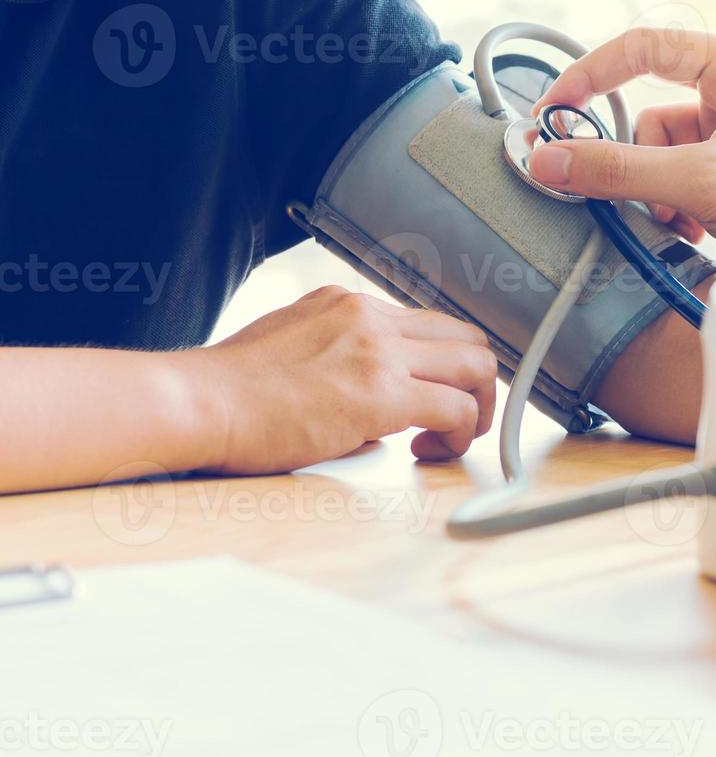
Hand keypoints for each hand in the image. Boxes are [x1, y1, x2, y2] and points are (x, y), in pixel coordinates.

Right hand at [182, 286, 496, 470]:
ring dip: (476, 408)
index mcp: (347, 304)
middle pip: (466, 338)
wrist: (197, 403)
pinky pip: (456, 408)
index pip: (428, 325)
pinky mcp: (382, 393)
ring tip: (449, 438)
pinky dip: (459, 434)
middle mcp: (370, 316)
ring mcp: (379, 350)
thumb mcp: (291, 349)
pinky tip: (428, 451)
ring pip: (476, 367)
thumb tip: (376, 418)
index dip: (444, 366)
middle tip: (457, 420)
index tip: (434, 397)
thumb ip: (339, 364)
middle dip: (475, 384)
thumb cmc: (228, 392)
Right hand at [528, 27, 715, 268]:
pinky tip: (697, 226)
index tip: (553, 113)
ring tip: (685, 219)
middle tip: (629, 191)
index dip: (591, 75)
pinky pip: (682, 171)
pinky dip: (677, 201)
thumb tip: (549, 158)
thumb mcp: (702, 183)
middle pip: (649, 108)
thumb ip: (619, 170)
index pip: (644, 47)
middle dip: (639, 160)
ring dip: (659, 190)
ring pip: (661, 148)